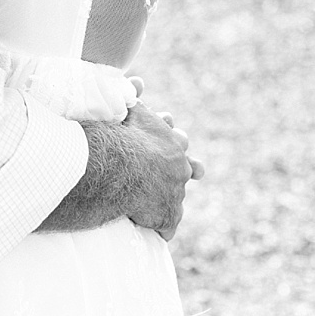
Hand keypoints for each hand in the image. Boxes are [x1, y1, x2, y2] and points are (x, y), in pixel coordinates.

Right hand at [119, 102, 197, 240]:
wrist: (117, 165)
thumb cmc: (116, 135)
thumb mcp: (124, 109)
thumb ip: (132, 97)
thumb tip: (138, 81)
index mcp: (170, 142)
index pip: (176, 142)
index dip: (174, 142)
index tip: (177, 140)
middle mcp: (179, 168)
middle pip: (188, 170)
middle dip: (190, 169)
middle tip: (198, 170)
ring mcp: (175, 194)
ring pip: (177, 201)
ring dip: (172, 203)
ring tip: (168, 208)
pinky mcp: (167, 218)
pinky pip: (167, 228)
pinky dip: (163, 230)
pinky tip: (160, 234)